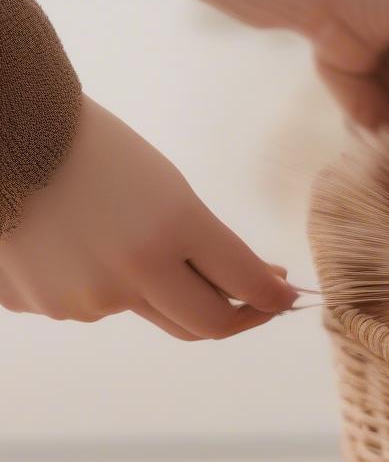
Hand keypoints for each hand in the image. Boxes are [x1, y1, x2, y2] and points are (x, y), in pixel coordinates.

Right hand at [0, 95, 296, 337]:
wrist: (4, 137)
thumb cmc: (94, 149)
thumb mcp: (168, 187)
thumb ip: (207, 244)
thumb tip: (255, 286)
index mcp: (172, 229)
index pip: (246, 285)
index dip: (274, 296)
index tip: (286, 295)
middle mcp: (132, 274)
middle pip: (207, 325)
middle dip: (238, 315)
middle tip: (252, 301)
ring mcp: (85, 299)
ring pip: (146, 310)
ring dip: (156, 286)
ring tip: (123, 229)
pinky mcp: (43, 308)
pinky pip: (94, 305)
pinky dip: (101, 281)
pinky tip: (77, 237)